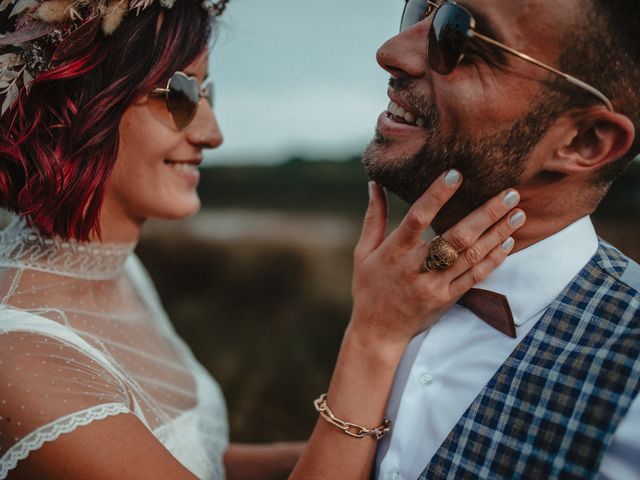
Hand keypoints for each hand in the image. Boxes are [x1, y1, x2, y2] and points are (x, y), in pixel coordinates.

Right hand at [349, 170, 524, 347]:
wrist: (378, 331)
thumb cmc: (369, 287)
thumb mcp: (364, 252)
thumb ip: (374, 217)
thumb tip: (375, 183)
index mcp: (394, 252)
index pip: (417, 218)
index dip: (436, 196)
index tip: (456, 174)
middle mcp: (415, 268)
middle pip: (455, 238)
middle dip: (485, 214)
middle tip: (509, 193)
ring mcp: (434, 286)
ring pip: (471, 257)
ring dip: (497, 234)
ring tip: (517, 213)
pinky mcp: (447, 300)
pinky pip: (475, 278)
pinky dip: (493, 259)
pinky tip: (508, 242)